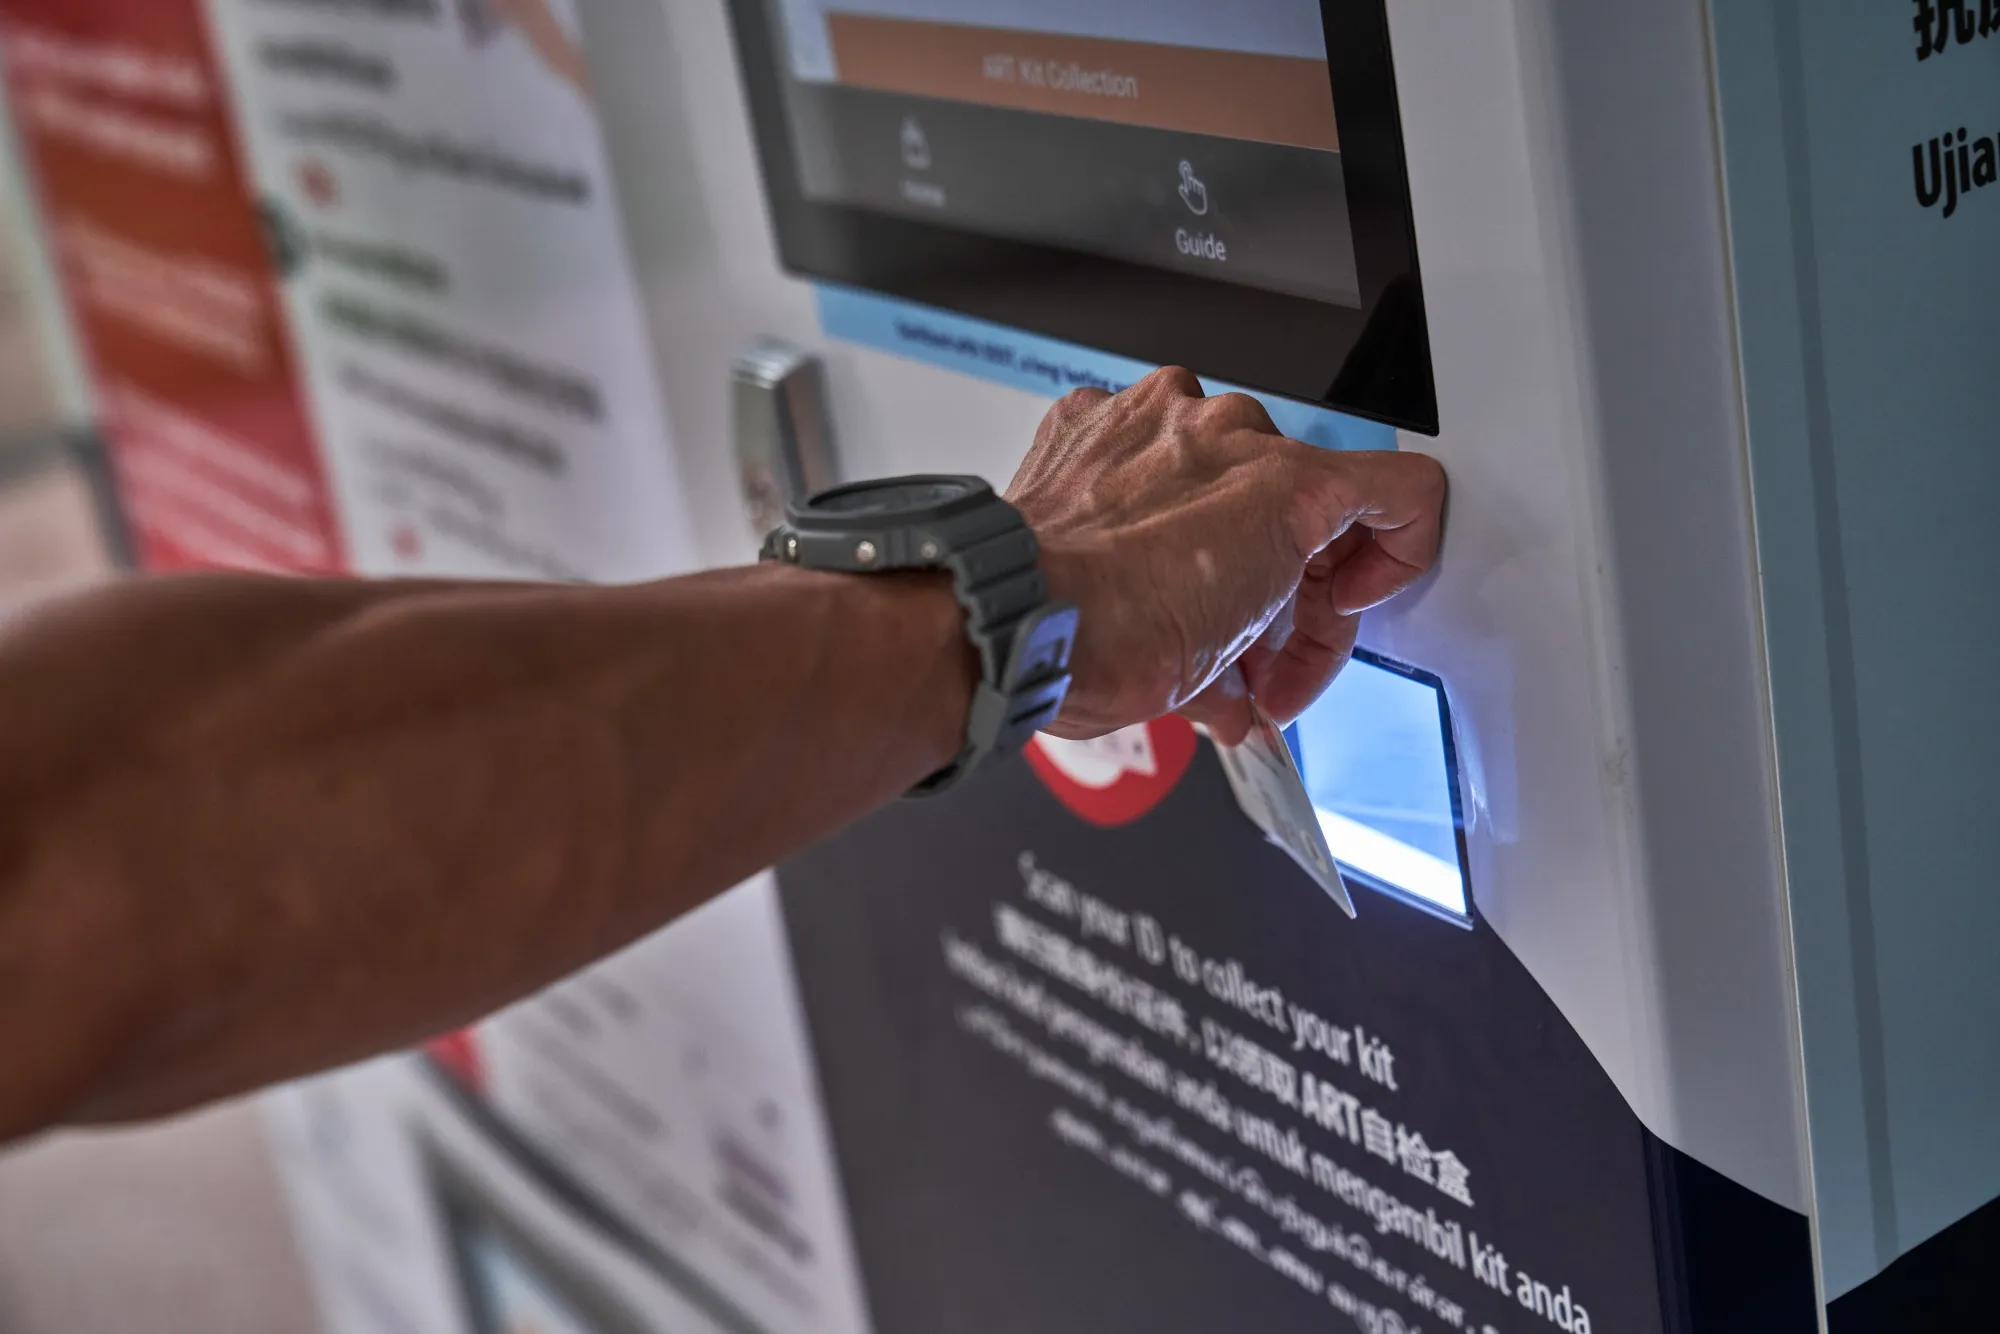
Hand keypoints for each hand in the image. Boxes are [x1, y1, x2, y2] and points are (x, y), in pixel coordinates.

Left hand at [1008, 367, 1444, 744]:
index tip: (1344, 602)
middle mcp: (1231, 432)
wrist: (1011, 620)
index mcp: (1289, 488)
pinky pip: (1144, 443)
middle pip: (1305, 498)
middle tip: (1258, 653)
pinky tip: (1126, 549)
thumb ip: (1255, 667)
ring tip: (1182, 606)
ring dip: (1216, 535)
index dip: (1392, 559)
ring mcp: (1159, 415)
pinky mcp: (1093, 418)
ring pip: (1225, 467)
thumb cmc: (1109, 640)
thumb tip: (1238, 693)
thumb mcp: (1219, 675)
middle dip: (1288, 585)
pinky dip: (1142, 495)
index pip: (1404, 492)